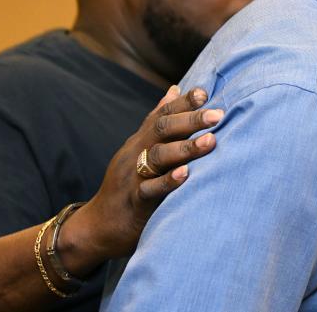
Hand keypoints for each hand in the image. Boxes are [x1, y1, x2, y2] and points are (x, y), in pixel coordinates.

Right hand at [57, 86, 222, 270]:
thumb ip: (157, 121)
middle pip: (162, 129)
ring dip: (186, 148)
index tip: (205, 92)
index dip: (183, 102)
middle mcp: (136, 153)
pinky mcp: (134, 202)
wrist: (98, 226)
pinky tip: (186, 174)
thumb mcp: (138, 148)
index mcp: (140, 140)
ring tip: (211, 140)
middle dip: (191, 120)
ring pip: (158, 157)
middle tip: (218, 114)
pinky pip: (150, 189)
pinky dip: (168, 181)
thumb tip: (174, 89)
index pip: (162, 114)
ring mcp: (133, 177)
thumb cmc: (128, 184)